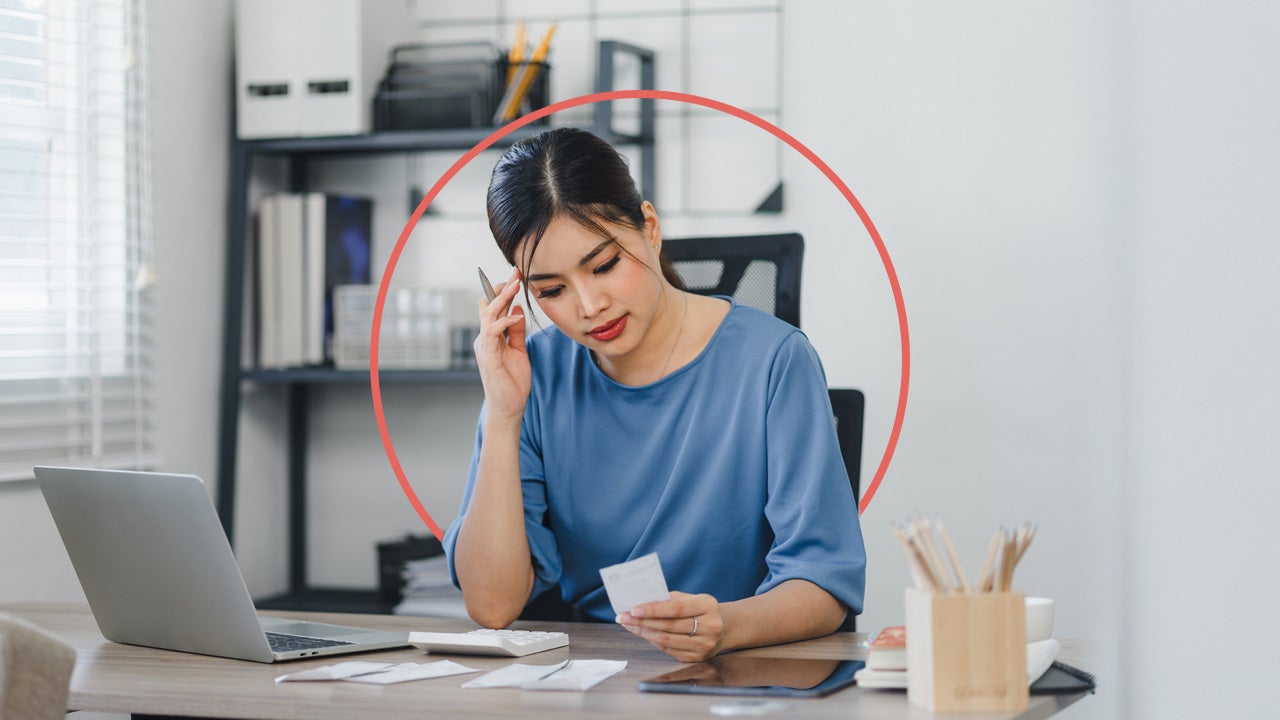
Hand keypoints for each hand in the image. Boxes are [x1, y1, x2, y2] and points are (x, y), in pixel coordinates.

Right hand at [473, 269, 529, 420]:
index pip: (494, 307)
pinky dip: (503, 322)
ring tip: (515, 285)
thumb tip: (518, 309)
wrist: (508, 408)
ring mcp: (484, 346)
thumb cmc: (512, 382)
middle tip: (517, 272)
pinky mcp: (488, 356)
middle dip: (502, 287)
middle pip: (489, 305)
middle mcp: (484, 338)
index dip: (503, 290)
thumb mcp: (519, 351)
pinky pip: (492, 332)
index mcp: (491, 336)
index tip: (518, 275)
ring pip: (488, 315)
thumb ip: (517, 331)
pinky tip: (515, 316)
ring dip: (502, 298)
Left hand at [618, 591, 725, 661]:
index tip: (634, 609)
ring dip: (644, 632)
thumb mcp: (692, 598)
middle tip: (623, 617)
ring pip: (667, 640)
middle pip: (669, 626)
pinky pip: (669, 650)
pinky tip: (643, 634)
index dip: (654, 609)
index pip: (676, 609)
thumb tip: (641, 602)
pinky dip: (653, 641)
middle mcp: (709, 627)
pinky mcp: (696, 657)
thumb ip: (670, 599)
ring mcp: (704, 645)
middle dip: (642, 621)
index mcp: (708, 606)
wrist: (724, 628)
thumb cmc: (701, 609)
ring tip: (629, 625)